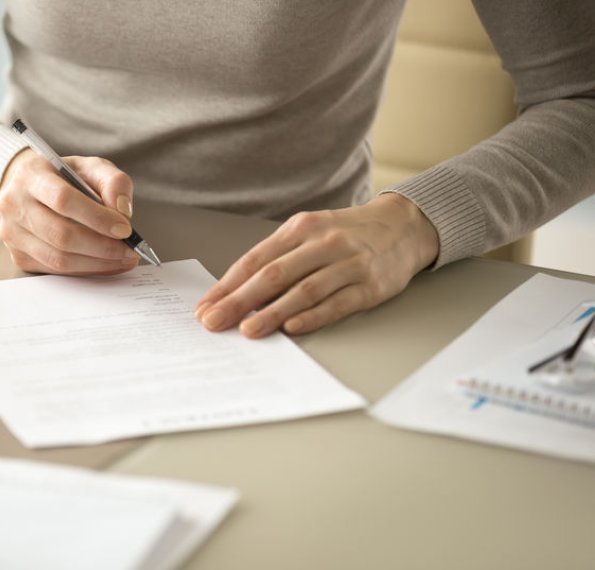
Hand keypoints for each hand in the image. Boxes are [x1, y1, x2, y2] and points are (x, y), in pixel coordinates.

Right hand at [0, 149, 140, 274]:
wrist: (29, 187)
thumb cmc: (63, 176)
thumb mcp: (90, 167)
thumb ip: (113, 181)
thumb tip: (123, 212)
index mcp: (31, 175)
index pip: (63, 200)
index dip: (97, 218)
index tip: (125, 229)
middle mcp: (14, 205)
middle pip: (61, 235)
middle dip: (102, 247)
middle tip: (130, 250)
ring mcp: (12, 234)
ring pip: (58, 259)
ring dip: (97, 264)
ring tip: (124, 259)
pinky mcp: (18, 256)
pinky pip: (55, 270)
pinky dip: (86, 270)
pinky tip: (106, 264)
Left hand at [195, 193, 438, 337]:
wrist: (402, 226)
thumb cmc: (345, 234)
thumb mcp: (309, 233)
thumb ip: (277, 259)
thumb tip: (236, 294)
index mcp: (300, 228)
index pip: (255, 259)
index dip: (227, 285)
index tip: (205, 306)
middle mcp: (322, 243)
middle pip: (273, 275)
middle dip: (239, 301)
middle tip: (214, 321)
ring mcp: (348, 264)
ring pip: (303, 290)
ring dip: (272, 313)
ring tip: (248, 330)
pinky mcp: (370, 286)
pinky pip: (337, 303)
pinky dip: (312, 316)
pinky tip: (292, 327)